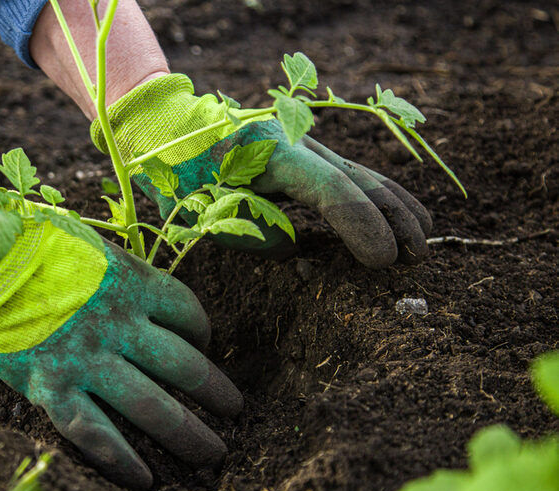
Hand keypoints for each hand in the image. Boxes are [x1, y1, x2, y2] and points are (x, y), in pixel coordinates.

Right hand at [0, 212, 241, 489]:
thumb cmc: (26, 241)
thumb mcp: (87, 245)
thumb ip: (117, 271)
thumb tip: (137, 294)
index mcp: (132, 282)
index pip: (188, 313)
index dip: (203, 333)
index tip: (203, 346)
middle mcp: (119, 324)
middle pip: (184, 366)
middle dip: (216, 393)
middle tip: (235, 411)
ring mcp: (88, 360)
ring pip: (152, 407)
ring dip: (189, 433)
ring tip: (213, 454)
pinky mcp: (52, 388)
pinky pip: (97, 434)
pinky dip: (124, 460)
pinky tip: (146, 480)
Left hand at [92, 74, 431, 268]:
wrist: (169, 128)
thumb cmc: (178, 172)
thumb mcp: (200, 210)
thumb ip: (248, 232)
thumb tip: (293, 247)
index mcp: (270, 153)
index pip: (330, 191)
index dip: (362, 226)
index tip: (382, 261)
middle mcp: (296, 142)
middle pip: (359, 179)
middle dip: (393, 219)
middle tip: (415, 259)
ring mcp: (304, 143)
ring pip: (362, 173)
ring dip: (395, 207)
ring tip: (423, 241)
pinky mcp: (304, 153)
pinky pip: (350, 175)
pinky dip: (378, 196)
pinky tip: (402, 215)